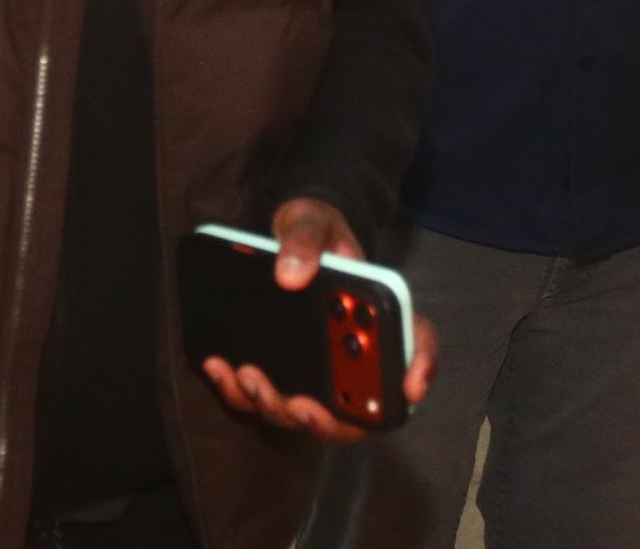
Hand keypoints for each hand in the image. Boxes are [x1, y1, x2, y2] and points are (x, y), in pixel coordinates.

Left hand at [198, 198, 437, 443]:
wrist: (285, 235)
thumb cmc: (314, 229)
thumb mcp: (312, 221)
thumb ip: (306, 240)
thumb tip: (290, 275)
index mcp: (377, 314)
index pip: (415, 347)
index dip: (420, 371)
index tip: (410, 389)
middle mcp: (353, 354)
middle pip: (358, 411)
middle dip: (328, 419)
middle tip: (299, 404)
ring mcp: (316, 371)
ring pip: (307, 414)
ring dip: (277, 407)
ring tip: (247, 376)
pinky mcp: (279, 373)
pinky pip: (264, 397)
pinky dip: (240, 392)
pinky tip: (219, 368)